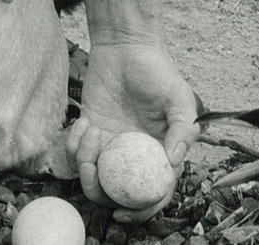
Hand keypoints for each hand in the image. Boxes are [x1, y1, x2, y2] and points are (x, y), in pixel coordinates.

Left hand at [67, 43, 198, 221]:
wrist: (126, 46)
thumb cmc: (157, 70)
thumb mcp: (178, 97)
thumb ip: (183, 129)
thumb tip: (174, 162)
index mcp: (159, 153)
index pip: (154, 192)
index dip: (142, 211)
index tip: (123, 213)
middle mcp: (134, 155)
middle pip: (118, 193)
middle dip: (101, 194)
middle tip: (93, 175)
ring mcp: (111, 146)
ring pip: (93, 177)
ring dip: (85, 164)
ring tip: (89, 134)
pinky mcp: (89, 133)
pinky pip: (76, 154)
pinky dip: (75, 144)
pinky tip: (84, 122)